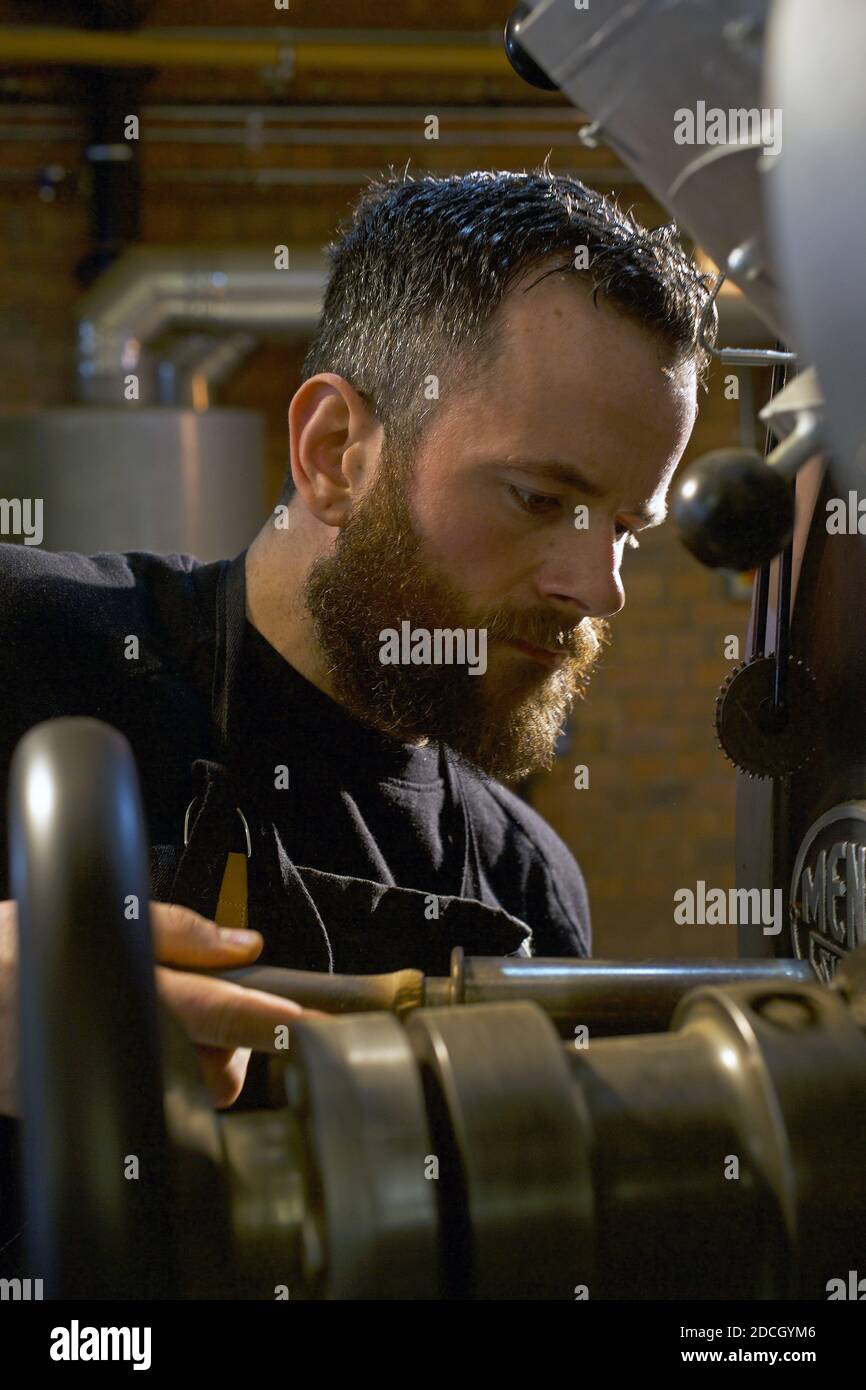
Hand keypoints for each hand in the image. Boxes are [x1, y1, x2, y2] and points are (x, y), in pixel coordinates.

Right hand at [0, 899, 322, 1116]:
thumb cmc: (11, 952)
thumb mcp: (93, 916)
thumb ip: (176, 931)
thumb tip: (242, 943)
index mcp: (130, 993)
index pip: (219, 1010)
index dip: (270, 1018)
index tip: (310, 1022)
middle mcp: (125, 1049)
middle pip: (221, 1073)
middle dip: (236, 1043)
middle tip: (213, 999)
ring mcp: (112, 1087)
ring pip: (196, 1094)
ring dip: (205, 1060)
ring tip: (171, 1018)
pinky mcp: (99, 1109)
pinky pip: (162, 1102)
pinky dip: (170, 1073)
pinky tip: (144, 1040)